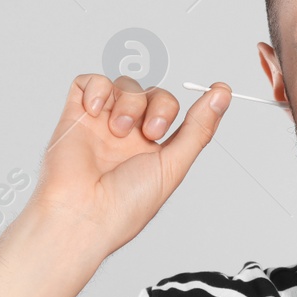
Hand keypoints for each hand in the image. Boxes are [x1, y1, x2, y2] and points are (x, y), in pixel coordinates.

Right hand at [25, 74, 231, 252]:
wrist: (83, 214)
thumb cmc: (125, 204)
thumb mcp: (174, 164)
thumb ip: (198, 128)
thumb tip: (222, 94)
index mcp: (151, 151)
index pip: (174, 114)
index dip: (192, 106)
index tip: (217, 91)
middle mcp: (127, 136)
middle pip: (153, 95)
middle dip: (159, 106)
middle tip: (150, 133)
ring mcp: (100, 125)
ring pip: (125, 85)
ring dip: (129, 101)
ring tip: (118, 130)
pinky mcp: (75, 116)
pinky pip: (87, 83)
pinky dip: (96, 88)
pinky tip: (96, 112)